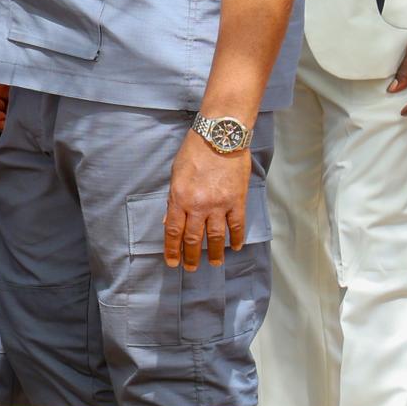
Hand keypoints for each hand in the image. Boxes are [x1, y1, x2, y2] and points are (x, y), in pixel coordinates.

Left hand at [162, 131, 250, 269]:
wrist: (220, 137)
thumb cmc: (194, 152)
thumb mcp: (175, 175)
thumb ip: (173, 199)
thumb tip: (168, 220)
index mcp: (179, 199)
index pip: (173, 231)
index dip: (172, 249)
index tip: (172, 262)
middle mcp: (198, 206)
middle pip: (193, 238)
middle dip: (191, 256)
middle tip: (191, 268)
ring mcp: (219, 205)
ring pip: (216, 236)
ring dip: (215, 253)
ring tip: (215, 263)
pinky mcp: (237, 200)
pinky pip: (237, 225)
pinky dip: (236, 238)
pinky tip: (235, 247)